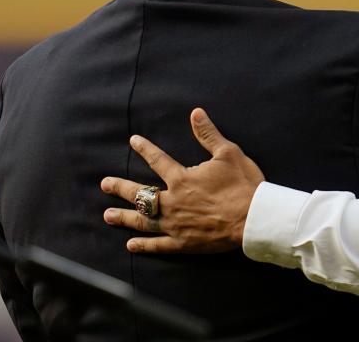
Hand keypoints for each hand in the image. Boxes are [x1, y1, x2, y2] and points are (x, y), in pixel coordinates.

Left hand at [101, 108, 264, 253]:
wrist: (254, 219)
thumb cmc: (243, 184)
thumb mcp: (228, 153)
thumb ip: (208, 134)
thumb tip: (195, 113)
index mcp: (182, 179)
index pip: (158, 160)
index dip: (145, 149)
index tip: (133, 141)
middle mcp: (173, 202)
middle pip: (140, 194)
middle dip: (120, 188)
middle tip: (104, 184)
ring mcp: (176, 225)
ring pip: (143, 221)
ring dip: (124, 217)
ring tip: (108, 215)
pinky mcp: (184, 243)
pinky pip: (159, 245)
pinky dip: (144, 245)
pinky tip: (131, 244)